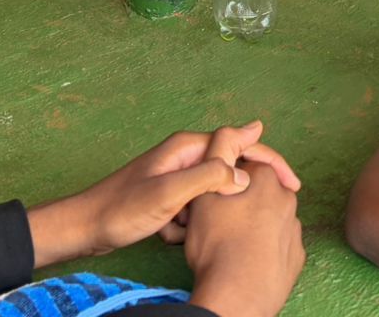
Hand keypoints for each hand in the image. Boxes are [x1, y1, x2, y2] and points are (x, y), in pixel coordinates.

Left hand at [54, 122, 301, 259]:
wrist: (86, 226)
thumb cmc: (121, 209)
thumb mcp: (170, 194)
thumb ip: (208, 177)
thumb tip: (244, 173)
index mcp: (188, 147)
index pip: (241, 143)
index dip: (270, 161)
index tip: (292, 184)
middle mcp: (184, 155)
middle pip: (230, 167)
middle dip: (237, 194)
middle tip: (246, 217)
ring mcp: (176, 174)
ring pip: (212, 192)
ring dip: (207, 214)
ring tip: (183, 229)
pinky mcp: (168, 195)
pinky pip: (195, 207)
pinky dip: (189, 223)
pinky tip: (171, 234)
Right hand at [185, 168, 304, 316]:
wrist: (237, 296)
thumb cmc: (218, 245)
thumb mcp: (203, 195)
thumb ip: (215, 161)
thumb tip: (226, 145)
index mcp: (266, 179)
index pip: (245, 165)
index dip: (226, 178)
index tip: (215, 195)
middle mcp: (287, 199)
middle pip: (260, 191)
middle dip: (244, 200)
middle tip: (222, 220)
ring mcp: (295, 229)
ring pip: (271, 218)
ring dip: (257, 224)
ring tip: (234, 243)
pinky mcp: (297, 256)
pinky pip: (279, 244)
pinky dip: (267, 247)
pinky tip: (249, 258)